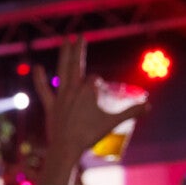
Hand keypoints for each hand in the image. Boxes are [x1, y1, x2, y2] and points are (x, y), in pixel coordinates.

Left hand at [32, 37, 146, 184]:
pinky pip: (43, 89)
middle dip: (79, 49)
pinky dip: (39, 79)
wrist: (67, 149)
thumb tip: (149, 107)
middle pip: (77, 64)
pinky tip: (36, 67)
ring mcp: (61, 96)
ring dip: (64, 54)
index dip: (97, 88)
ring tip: (64, 40)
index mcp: (88, 90)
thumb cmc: (90, 135)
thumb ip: (131, 112)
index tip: (97, 100)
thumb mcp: (113, 123)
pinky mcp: (50, 105)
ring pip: (62, 71)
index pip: (94, 80)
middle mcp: (74, 89)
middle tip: (80, 35)